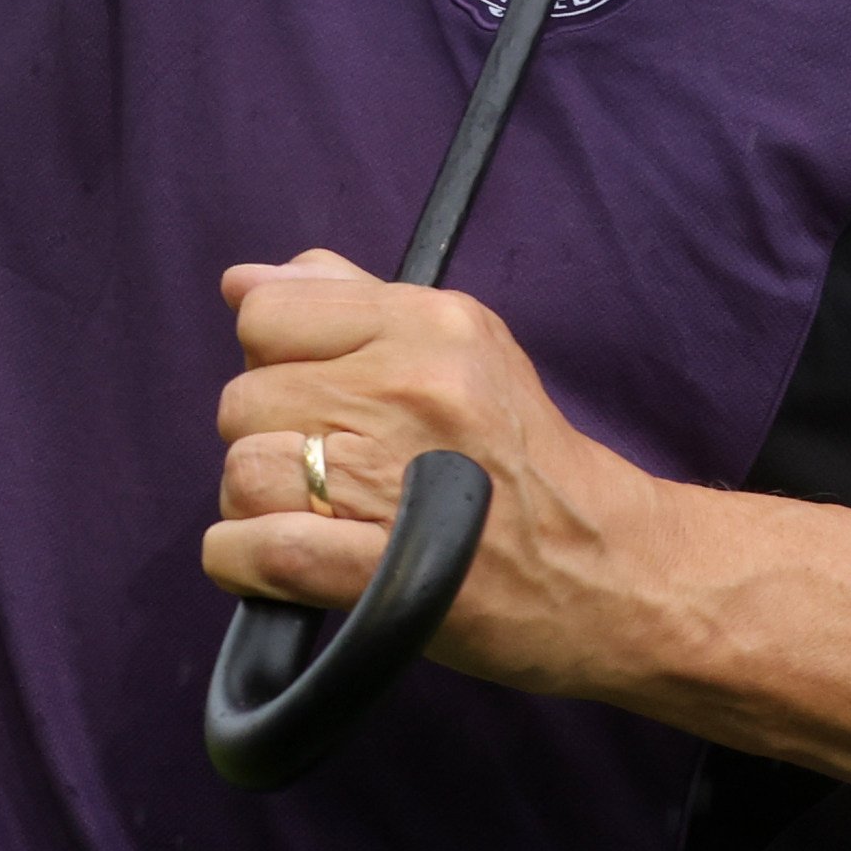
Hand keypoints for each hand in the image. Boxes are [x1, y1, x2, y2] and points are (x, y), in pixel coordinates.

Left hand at [203, 249, 683, 698]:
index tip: (312, 398)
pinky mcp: (382, 568)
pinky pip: (259, 549)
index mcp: (429, 325)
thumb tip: (241, 279)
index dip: (273, 361)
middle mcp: (411, 387)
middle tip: (321, 472)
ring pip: (242, 472)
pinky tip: (269, 565)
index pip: (267, 314)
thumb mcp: (460, 348)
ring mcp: (395, 477)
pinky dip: (242, 562)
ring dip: (255, 507)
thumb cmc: (523, 464)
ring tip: (310, 519)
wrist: (609, 571)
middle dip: (268, 439)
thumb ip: (347, 302)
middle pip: (244, 399)